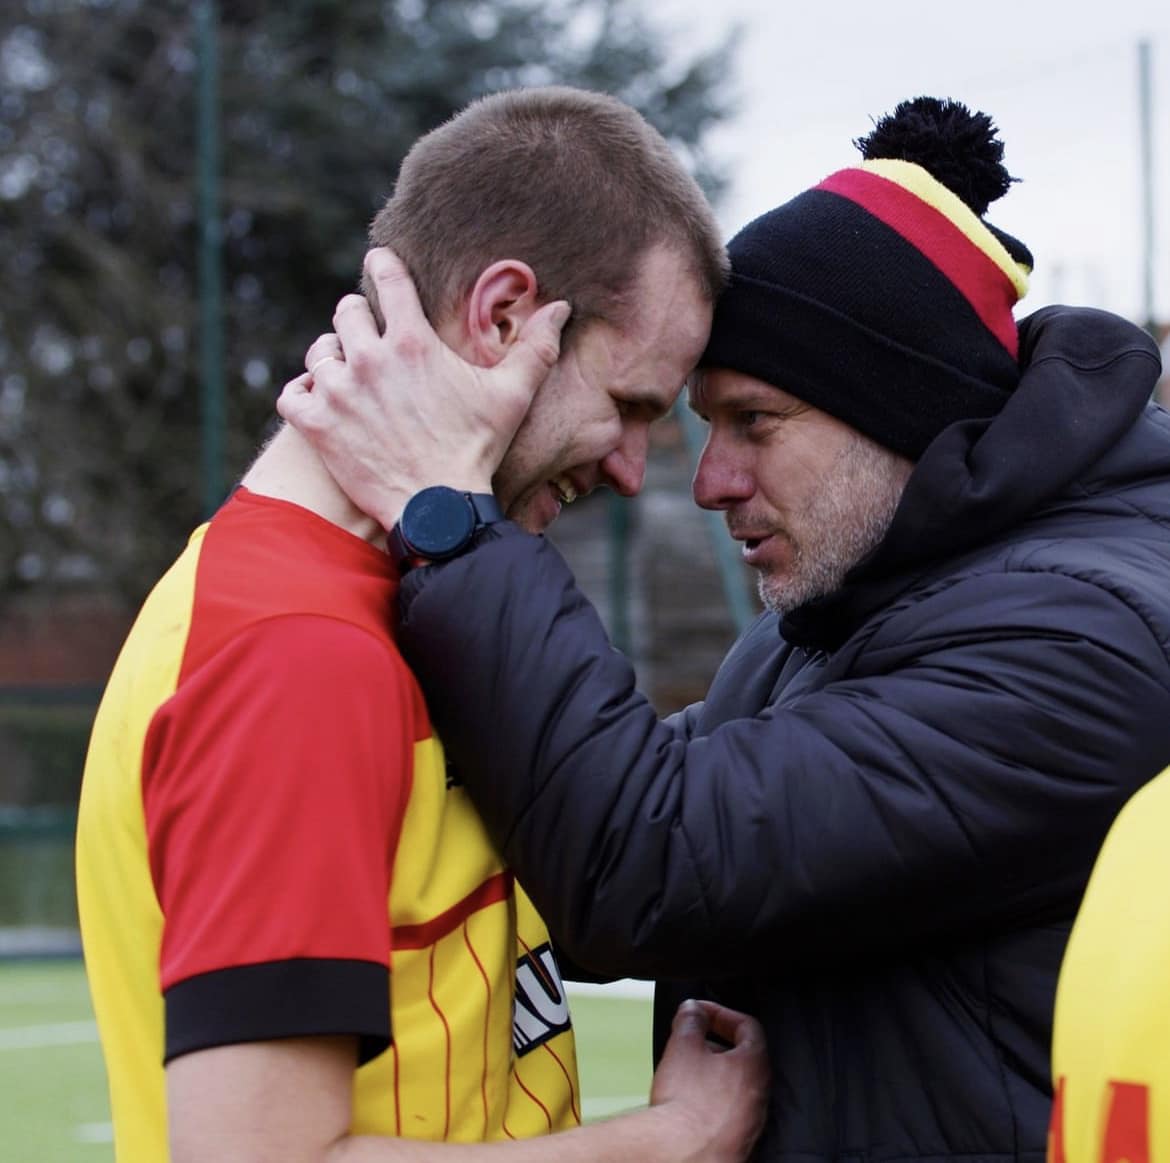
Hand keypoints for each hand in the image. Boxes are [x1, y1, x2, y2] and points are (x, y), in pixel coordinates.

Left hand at [277, 247, 570, 529]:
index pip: (387, 278)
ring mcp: (339, 392)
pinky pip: (292, 394)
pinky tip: (321, 403)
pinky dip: (303, 395)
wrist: (439, 510)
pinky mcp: (317, 426)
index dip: (383, 266)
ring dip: (332, 359)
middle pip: (346, 312)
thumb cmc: (475, 451)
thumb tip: (562, 308)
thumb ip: (535, 348)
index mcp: (413, 342)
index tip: (380, 265)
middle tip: (371, 340)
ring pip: (318, 352)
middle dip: (358, 321)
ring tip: (349, 377)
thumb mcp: (511, 397)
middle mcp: (370, 358)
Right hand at [649, 1000, 768, 1162]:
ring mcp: (752, 1120)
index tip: (699, 1011)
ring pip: (735, 1084)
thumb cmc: (688, 1103)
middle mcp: (761, 1094)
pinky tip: (690, 1100)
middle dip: (714, 1041)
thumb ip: (690, 1019)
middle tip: (689, 1039)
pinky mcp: (739, 1140)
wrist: (684, 1155)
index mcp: (755, 1065)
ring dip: (712, 1070)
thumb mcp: (683, 1046)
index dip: (721, 1012)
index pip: (748, 1025)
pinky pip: (729, 1109)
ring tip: (685, 1070)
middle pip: (743, 1055)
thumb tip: (693, 1009)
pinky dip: (712, 1097)